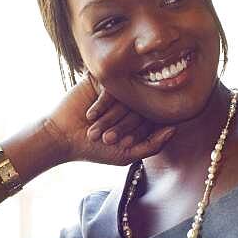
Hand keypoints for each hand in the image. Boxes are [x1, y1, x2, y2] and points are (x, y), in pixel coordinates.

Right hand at [44, 73, 175, 165]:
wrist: (63, 137)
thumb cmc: (95, 150)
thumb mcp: (126, 155)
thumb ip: (153, 145)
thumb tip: (175, 129)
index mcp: (140, 120)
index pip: (153, 120)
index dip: (139, 133)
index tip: (122, 144)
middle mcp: (131, 104)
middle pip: (141, 108)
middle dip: (124, 126)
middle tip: (108, 139)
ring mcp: (118, 92)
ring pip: (127, 98)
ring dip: (112, 118)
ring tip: (99, 132)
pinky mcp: (102, 82)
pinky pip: (111, 88)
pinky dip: (102, 105)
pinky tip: (90, 116)